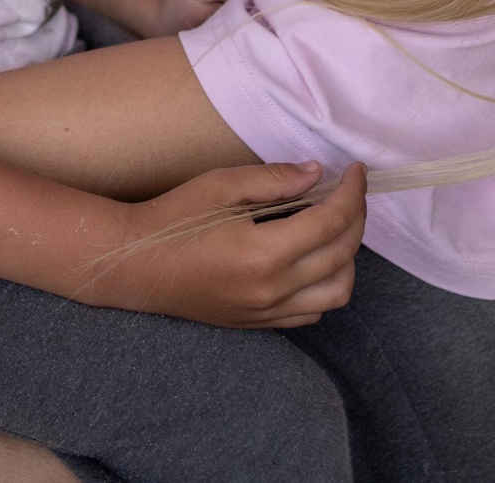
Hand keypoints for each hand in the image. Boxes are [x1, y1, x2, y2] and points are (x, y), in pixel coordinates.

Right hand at [97, 160, 366, 327]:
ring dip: (348, 258)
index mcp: (264, 253)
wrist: (137, 266)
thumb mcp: (220, 185)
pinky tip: (315, 259)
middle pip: (342, 255)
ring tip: (336, 228)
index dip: (352, 193)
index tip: (357, 171)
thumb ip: (274, 179)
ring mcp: (267, 312)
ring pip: (337, 292)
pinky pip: (312, 311)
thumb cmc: (173, 219)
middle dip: (356, 218)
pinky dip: (327, 285)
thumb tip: (317, 174)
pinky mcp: (259, 323)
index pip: (331, 222)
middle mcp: (273, 289)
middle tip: (351, 192)